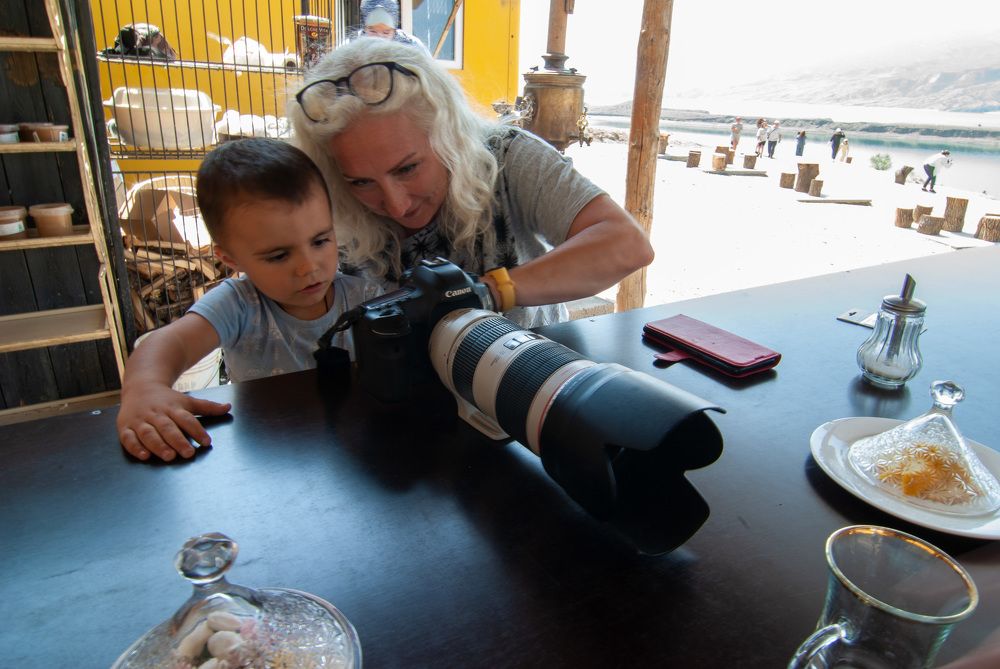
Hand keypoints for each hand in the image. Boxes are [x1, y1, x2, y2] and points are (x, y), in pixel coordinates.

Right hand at [117, 382, 231, 461]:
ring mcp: (140, 420)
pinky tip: (144, 456)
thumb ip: (206, 407)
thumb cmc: (167, 399)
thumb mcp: (186, 401)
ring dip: (158, 445)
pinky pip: (128, 438)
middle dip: (178, 441)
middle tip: (188, 454)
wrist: (140, 386)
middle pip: (168, 427)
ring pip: (149, 433)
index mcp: (172, 408)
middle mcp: (156, 414)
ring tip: (169, 456)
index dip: (197, 430)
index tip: (206, 442)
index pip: (186, 419)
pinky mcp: (125, 427)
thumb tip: (228, 407)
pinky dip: (135, 447)